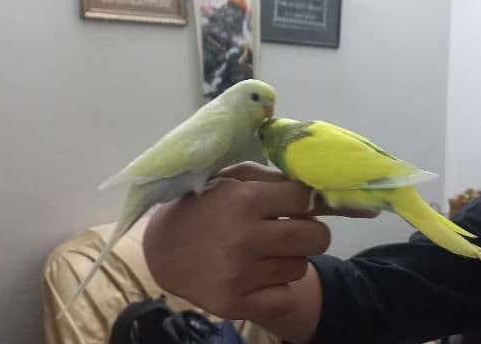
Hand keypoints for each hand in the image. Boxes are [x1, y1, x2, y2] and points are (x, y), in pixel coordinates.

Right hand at [143, 161, 376, 322]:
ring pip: (300, 266)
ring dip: (288, 259)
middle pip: (317, 237)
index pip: (306, 197)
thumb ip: (272, 177)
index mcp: (244, 200)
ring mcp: (240, 274)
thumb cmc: (204, 206)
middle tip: (294, 231)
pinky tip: (258, 276)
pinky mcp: (235, 303)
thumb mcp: (230, 179)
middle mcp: (244, 238)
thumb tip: (318, 184)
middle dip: (310, 232)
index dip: (306, 200)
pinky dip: (277, 288)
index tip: (297, 204)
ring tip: (264, 253)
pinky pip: (285, 296)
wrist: (162, 251)